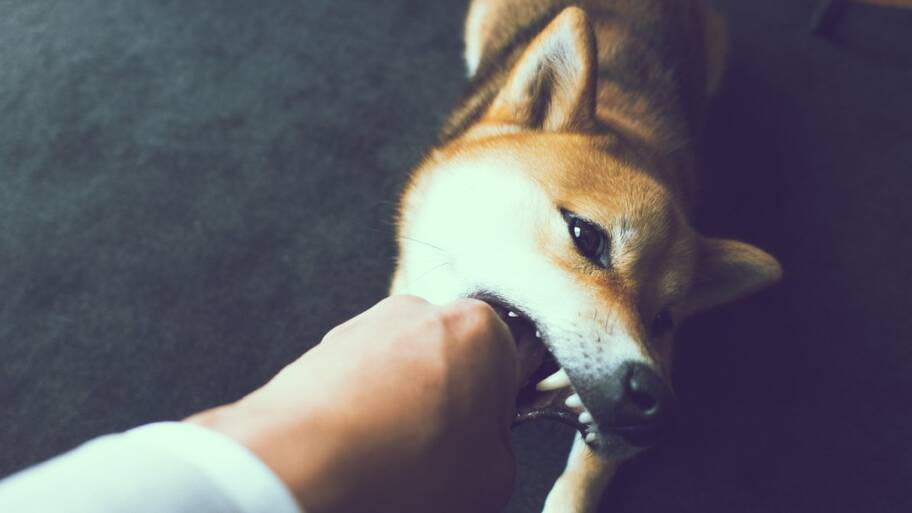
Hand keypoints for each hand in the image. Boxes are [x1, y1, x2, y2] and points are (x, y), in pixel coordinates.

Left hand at [186, 295, 520, 512]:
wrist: (300, 466)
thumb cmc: (398, 467)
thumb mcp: (490, 480)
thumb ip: (498, 451)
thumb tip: (485, 454)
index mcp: (479, 330)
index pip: (508, 363)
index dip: (496, 410)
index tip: (485, 438)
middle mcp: (421, 313)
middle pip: (450, 360)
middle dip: (446, 402)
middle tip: (440, 454)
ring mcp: (367, 326)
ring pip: (401, 370)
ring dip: (402, 407)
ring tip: (392, 459)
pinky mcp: (322, 348)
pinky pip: (357, 380)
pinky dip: (361, 410)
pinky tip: (357, 452)